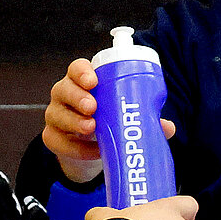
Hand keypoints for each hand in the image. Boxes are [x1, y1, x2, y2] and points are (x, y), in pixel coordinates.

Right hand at [43, 58, 174, 184]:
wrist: (93, 148)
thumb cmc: (109, 120)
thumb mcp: (125, 115)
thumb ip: (145, 118)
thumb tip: (167, 127)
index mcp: (84, 82)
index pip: (77, 69)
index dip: (82, 72)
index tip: (93, 81)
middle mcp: (65, 94)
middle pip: (63, 89)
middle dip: (77, 97)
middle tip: (93, 107)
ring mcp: (56, 115)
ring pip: (56, 114)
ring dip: (74, 121)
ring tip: (92, 128)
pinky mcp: (53, 137)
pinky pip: (57, 141)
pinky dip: (75, 148)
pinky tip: (92, 151)